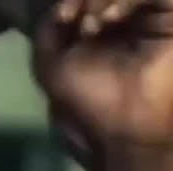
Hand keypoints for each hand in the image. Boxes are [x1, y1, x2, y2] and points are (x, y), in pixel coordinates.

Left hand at [32, 0, 172, 153]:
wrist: (125, 126)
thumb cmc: (92, 101)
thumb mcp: (52, 66)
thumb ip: (48, 32)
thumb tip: (57, 8)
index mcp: (105, 28)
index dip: (73, 1)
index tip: (62, 17)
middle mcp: (132, 20)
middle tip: (72, 18)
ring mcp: (155, 18)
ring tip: (90, 26)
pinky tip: (108, 21)